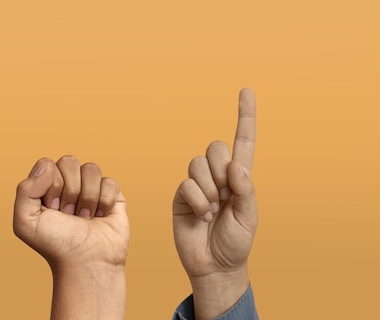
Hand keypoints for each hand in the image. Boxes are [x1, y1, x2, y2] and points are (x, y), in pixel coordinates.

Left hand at [13, 156, 127, 319]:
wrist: (86, 262)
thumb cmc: (55, 244)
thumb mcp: (26, 221)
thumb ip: (25, 190)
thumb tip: (48, 165)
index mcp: (45, 186)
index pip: (48, 164)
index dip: (51, 185)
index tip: (52, 209)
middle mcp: (67, 184)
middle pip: (69, 161)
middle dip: (69, 190)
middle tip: (68, 214)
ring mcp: (90, 188)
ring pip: (91, 168)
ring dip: (87, 197)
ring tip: (84, 218)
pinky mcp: (112, 195)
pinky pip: (109, 181)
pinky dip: (104, 201)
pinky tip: (100, 216)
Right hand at [172, 88, 257, 318]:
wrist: (214, 265)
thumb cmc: (236, 243)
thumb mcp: (249, 218)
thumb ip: (246, 190)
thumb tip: (235, 165)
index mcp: (239, 178)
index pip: (243, 141)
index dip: (245, 116)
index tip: (246, 91)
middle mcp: (217, 176)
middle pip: (215, 147)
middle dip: (220, 169)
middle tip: (225, 195)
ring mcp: (197, 185)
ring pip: (197, 164)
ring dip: (208, 189)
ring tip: (212, 211)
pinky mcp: (180, 196)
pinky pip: (186, 184)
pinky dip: (197, 200)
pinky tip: (201, 215)